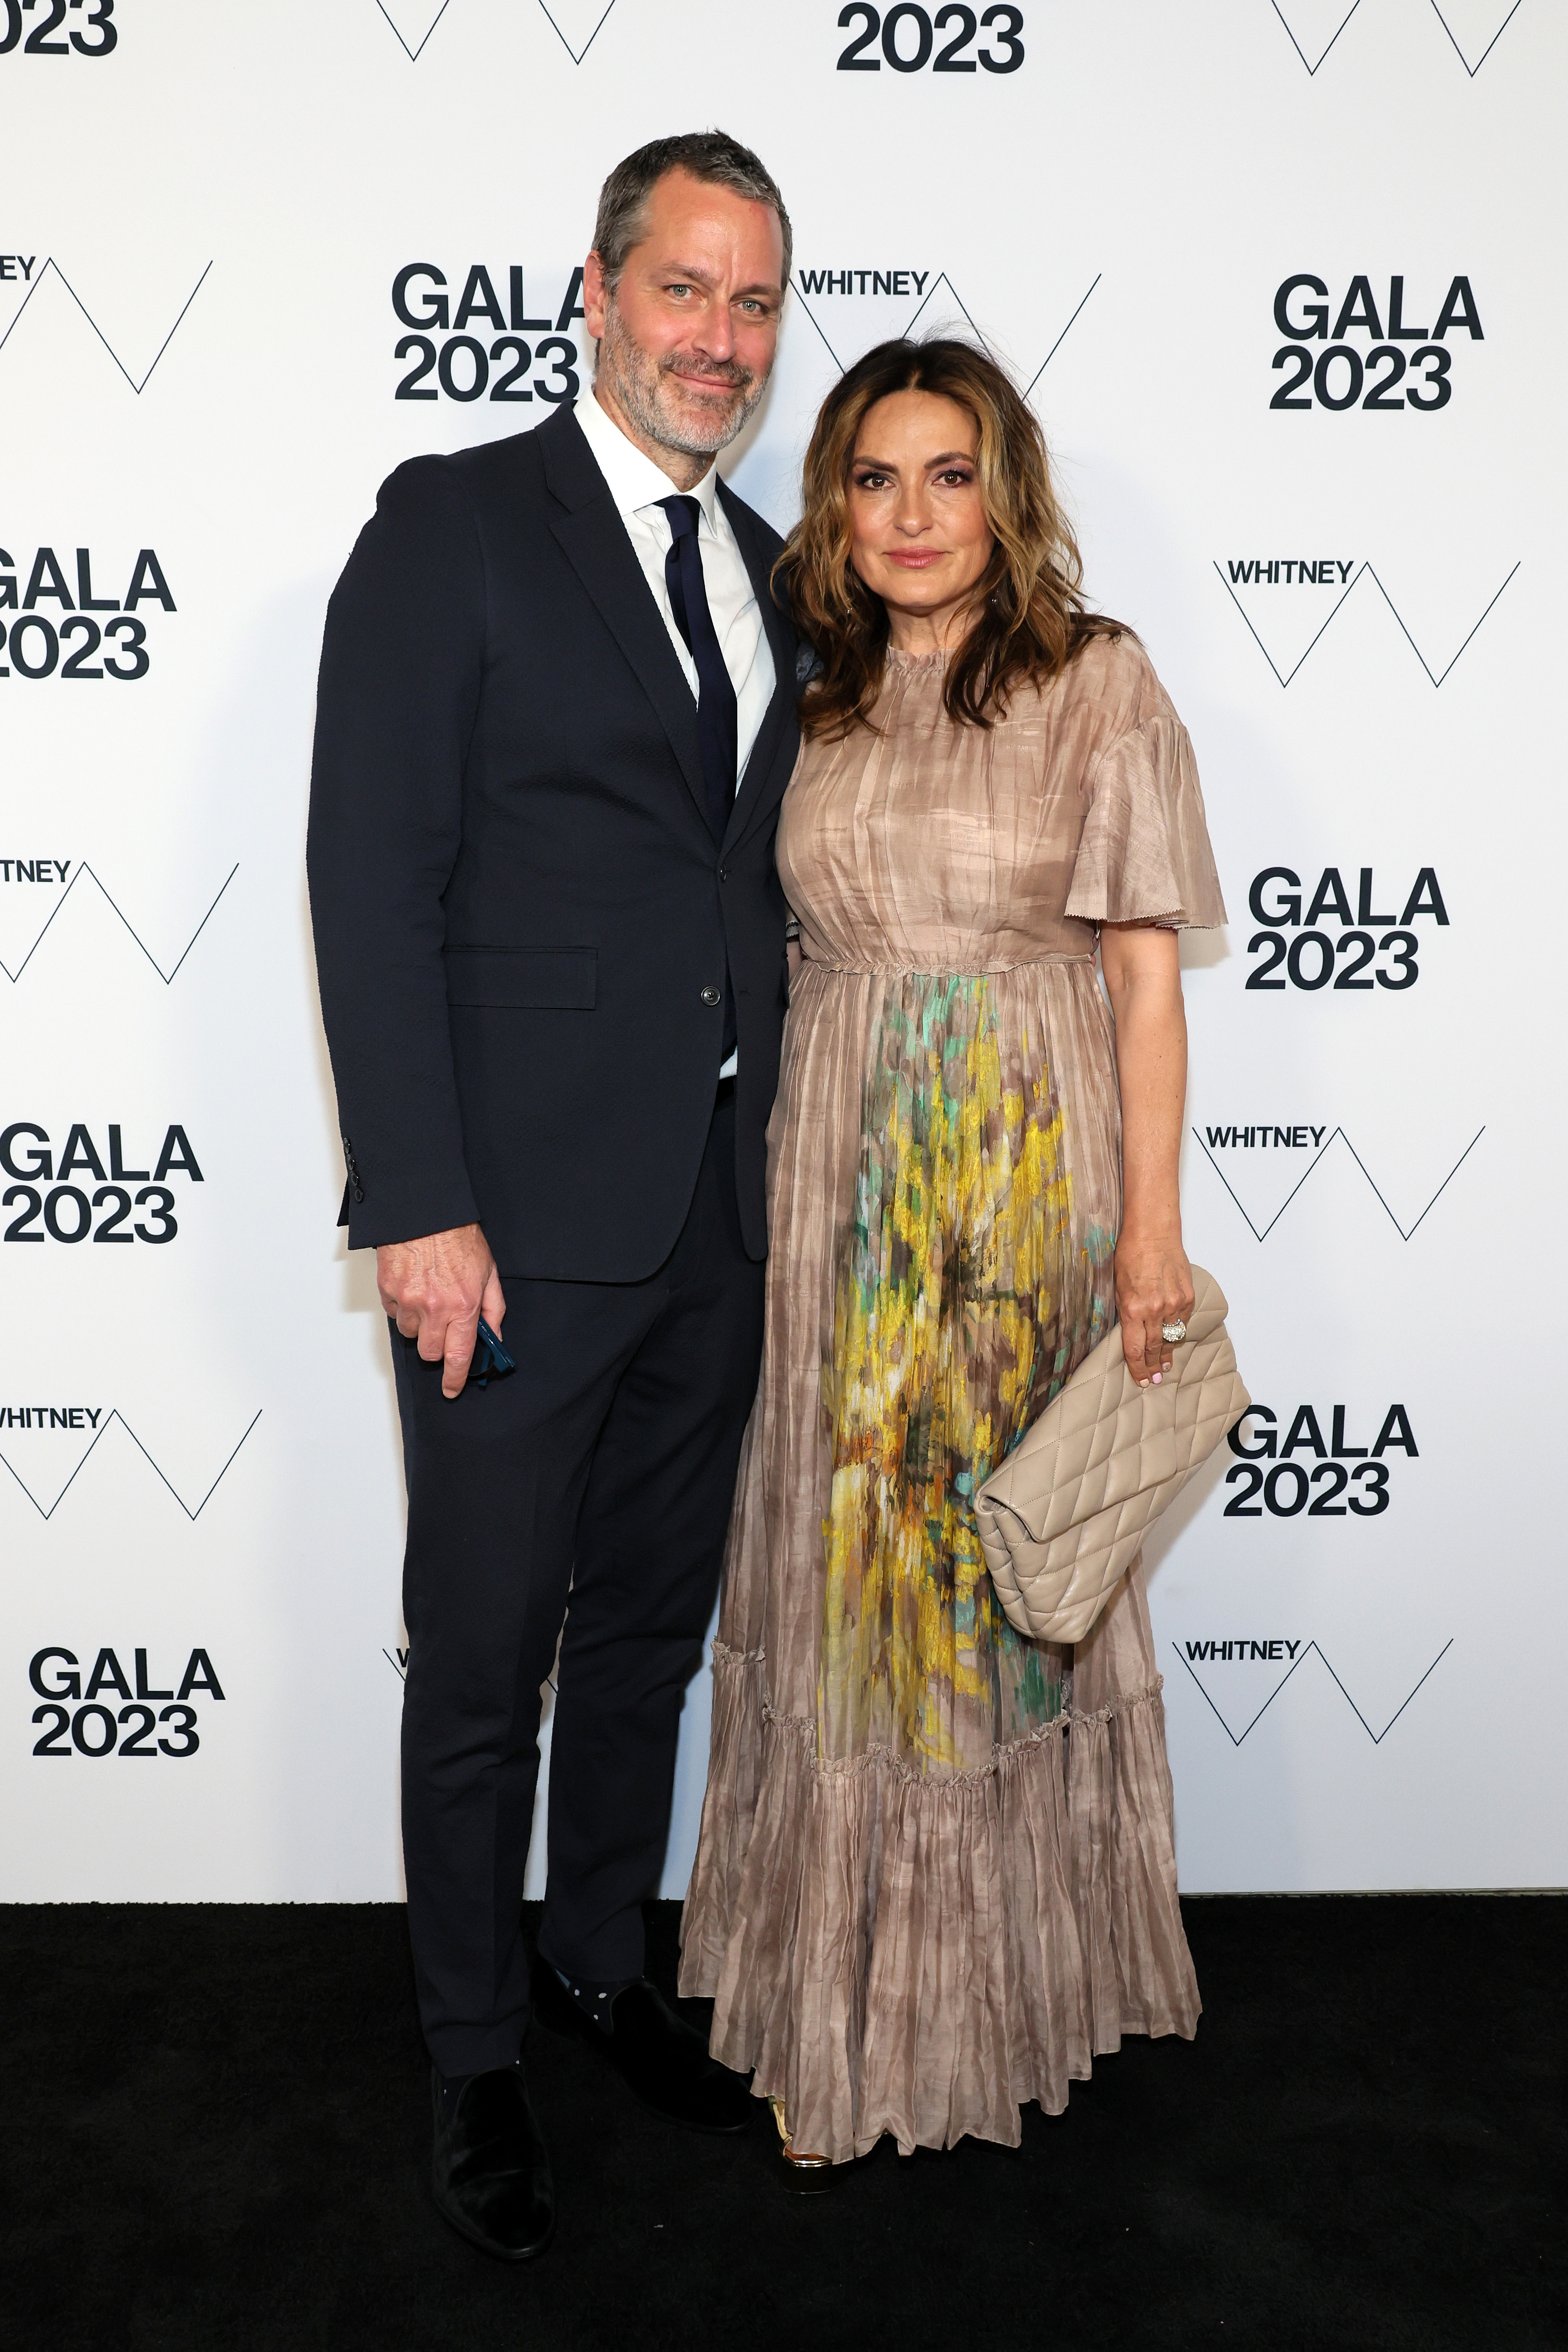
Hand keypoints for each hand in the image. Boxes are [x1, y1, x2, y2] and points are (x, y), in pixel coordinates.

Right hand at [376, 1224, 505, 1399]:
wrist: (426, 1211)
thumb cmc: (459, 1236)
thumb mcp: (489, 1272)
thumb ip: (493, 1309)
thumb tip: (493, 1337)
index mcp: (463, 1305)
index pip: (458, 1356)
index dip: (454, 1379)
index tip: (452, 1389)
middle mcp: (434, 1308)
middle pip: (430, 1352)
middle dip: (437, 1347)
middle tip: (444, 1327)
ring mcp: (408, 1300)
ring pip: (409, 1334)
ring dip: (419, 1324)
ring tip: (428, 1297)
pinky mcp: (387, 1290)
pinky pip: (393, 1313)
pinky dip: (402, 1307)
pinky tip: (413, 1287)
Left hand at [1114, 1229, 1194, 1388]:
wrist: (1153, 1233)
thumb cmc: (1130, 1255)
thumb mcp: (1117, 1287)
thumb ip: (1126, 1313)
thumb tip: (1130, 1334)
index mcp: (1133, 1309)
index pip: (1135, 1349)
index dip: (1138, 1368)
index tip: (1142, 1380)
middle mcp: (1155, 1309)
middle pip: (1154, 1347)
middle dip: (1153, 1365)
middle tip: (1155, 1379)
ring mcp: (1174, 1303)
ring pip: (1172, 1337)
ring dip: (1167, 1353)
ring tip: (1165, 1366)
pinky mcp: (1188, 1296)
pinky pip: (1183, 1321)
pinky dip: (1178, 1331)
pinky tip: (1175, 1339)